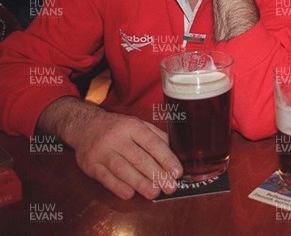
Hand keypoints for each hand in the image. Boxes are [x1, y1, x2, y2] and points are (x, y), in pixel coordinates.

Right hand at [37, 97, 183, 199]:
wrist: (84, 125)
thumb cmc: (117, 128)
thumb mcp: (138, 124)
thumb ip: (156, 137)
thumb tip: (174, 153)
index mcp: (132, 126)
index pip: (152, 143)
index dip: (166, 158)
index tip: (177, 172)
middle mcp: (116, 137)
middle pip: (139, 158)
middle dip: (157, 175)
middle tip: (170, 187)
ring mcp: (101, 151)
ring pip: (123, 169)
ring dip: (140, 183)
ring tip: (154, 193)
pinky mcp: (90, 165)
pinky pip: (105, 178)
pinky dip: (118, 187)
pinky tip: (130, 194)